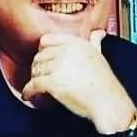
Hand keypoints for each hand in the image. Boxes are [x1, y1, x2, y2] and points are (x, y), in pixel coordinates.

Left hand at [21, 31, 135, 134]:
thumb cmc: (104, 84)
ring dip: (33, 80)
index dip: (41, 51)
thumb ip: (95, 42)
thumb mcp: (100, 55)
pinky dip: (28, 91)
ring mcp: (59, 67)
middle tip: (38, 77)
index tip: (42, 60)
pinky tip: (29, 96)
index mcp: (76, 43)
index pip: (46, 40)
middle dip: (37, 68)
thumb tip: (98, 33)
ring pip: (36, 70)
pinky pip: (34, 85)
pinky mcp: (53, 83)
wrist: (108, 103)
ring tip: (35, 88)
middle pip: (39, 56)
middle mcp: (66, 52)